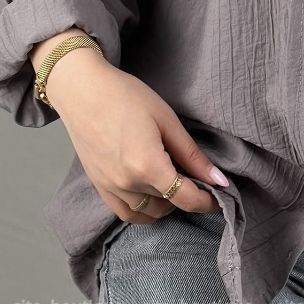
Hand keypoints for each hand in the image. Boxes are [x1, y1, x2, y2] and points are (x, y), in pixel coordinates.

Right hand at [44, 48, 230, 222]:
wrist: (82, 89)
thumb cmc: (126, 96)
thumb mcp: (167, 121)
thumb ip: (192, 155)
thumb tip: (218, 180)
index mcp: (147, 166)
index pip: (186, 199)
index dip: (208, 202)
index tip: (221, 196)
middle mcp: (127, 184)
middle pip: (169, 205)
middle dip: (188, 195)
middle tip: (196, 175)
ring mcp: (110, 188)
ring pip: (148, 214)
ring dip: (166, 204)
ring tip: (174, 180)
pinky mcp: (98, 186)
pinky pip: (126, 213)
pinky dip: (143, 210)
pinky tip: (151, 191)